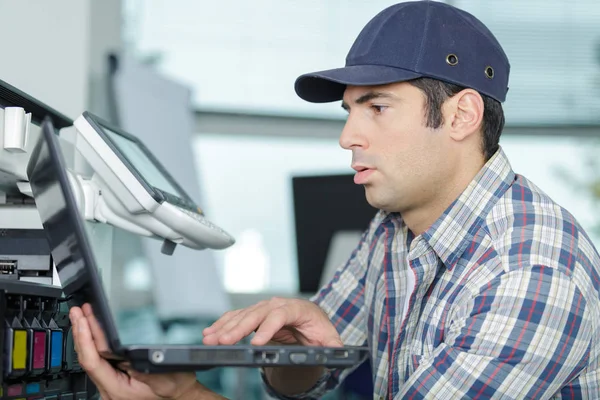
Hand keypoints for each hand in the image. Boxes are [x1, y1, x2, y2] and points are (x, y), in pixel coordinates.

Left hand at [70, 304, 223, 398]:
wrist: (180, 395)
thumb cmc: (175, 388)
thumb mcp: (165, 378)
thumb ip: (144, 368)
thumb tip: (127, 352)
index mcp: (118, 390)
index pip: (94, 362)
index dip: (86, 339)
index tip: (84, 320)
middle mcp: (109, 388)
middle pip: (87, 358)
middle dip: (81, 332)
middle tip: (77, 312)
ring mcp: (109, 383)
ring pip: (90, 357)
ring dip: (85, 335)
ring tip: (81, 315)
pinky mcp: (112, 377)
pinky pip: (97, 358)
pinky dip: (93, 341)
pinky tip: (91, 329)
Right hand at [202, 297, 341, 346]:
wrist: (310, 320)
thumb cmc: (319, 328)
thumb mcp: (330, 338)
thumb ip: (334, 346)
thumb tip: (340, 353)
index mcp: (296, 308)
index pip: (280, 315)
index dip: (267, 328)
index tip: (256, 343)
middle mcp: (277, 305)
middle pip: (256, 314)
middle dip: (238, 328)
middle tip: (223, 341)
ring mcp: (264, 308)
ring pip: (242, 315)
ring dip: (225, 327)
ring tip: (210, 338)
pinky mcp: (255, 314)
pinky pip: (236, 318)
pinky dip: (222, 325)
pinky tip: (210, 332)